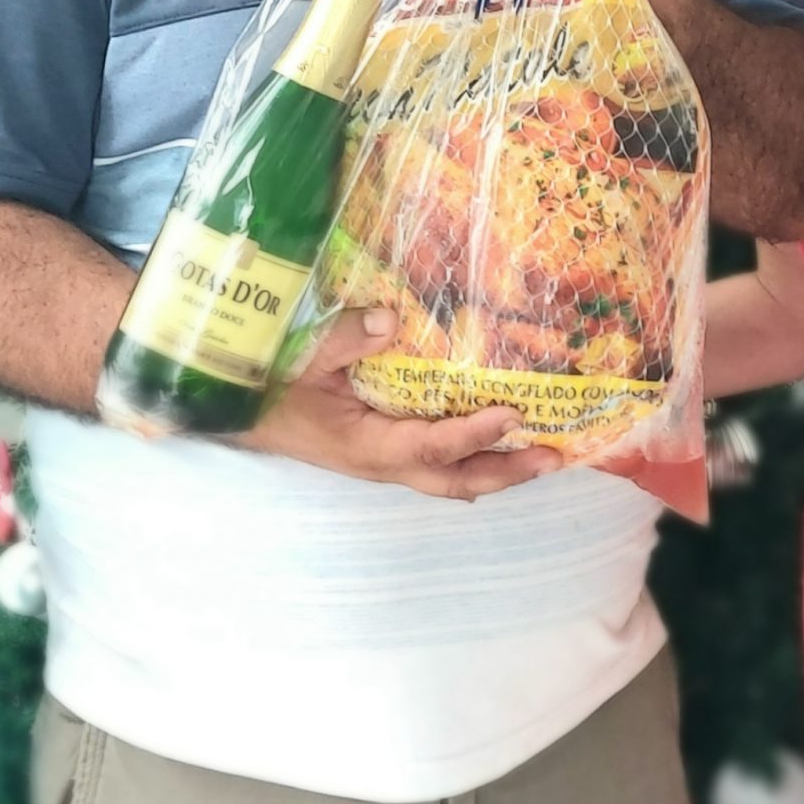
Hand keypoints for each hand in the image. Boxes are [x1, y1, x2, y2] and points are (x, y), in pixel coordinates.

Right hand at [241, 308, 563, 500]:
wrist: (248, 415)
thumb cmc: (274, 387)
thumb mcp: (304, 358)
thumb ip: (345, 340)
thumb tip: (393, 322)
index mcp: (367, 445)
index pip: (430, 444)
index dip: (474, 433)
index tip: (513, 413)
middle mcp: (385, 465)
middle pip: (457, 481)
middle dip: (508, 472)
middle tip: (555, 456)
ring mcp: (389, 464)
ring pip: (453, 479)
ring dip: (500, 470)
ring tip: (546, 455)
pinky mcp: (390, 455)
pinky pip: (441, 466)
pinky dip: (475, 458)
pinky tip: (502, 442)